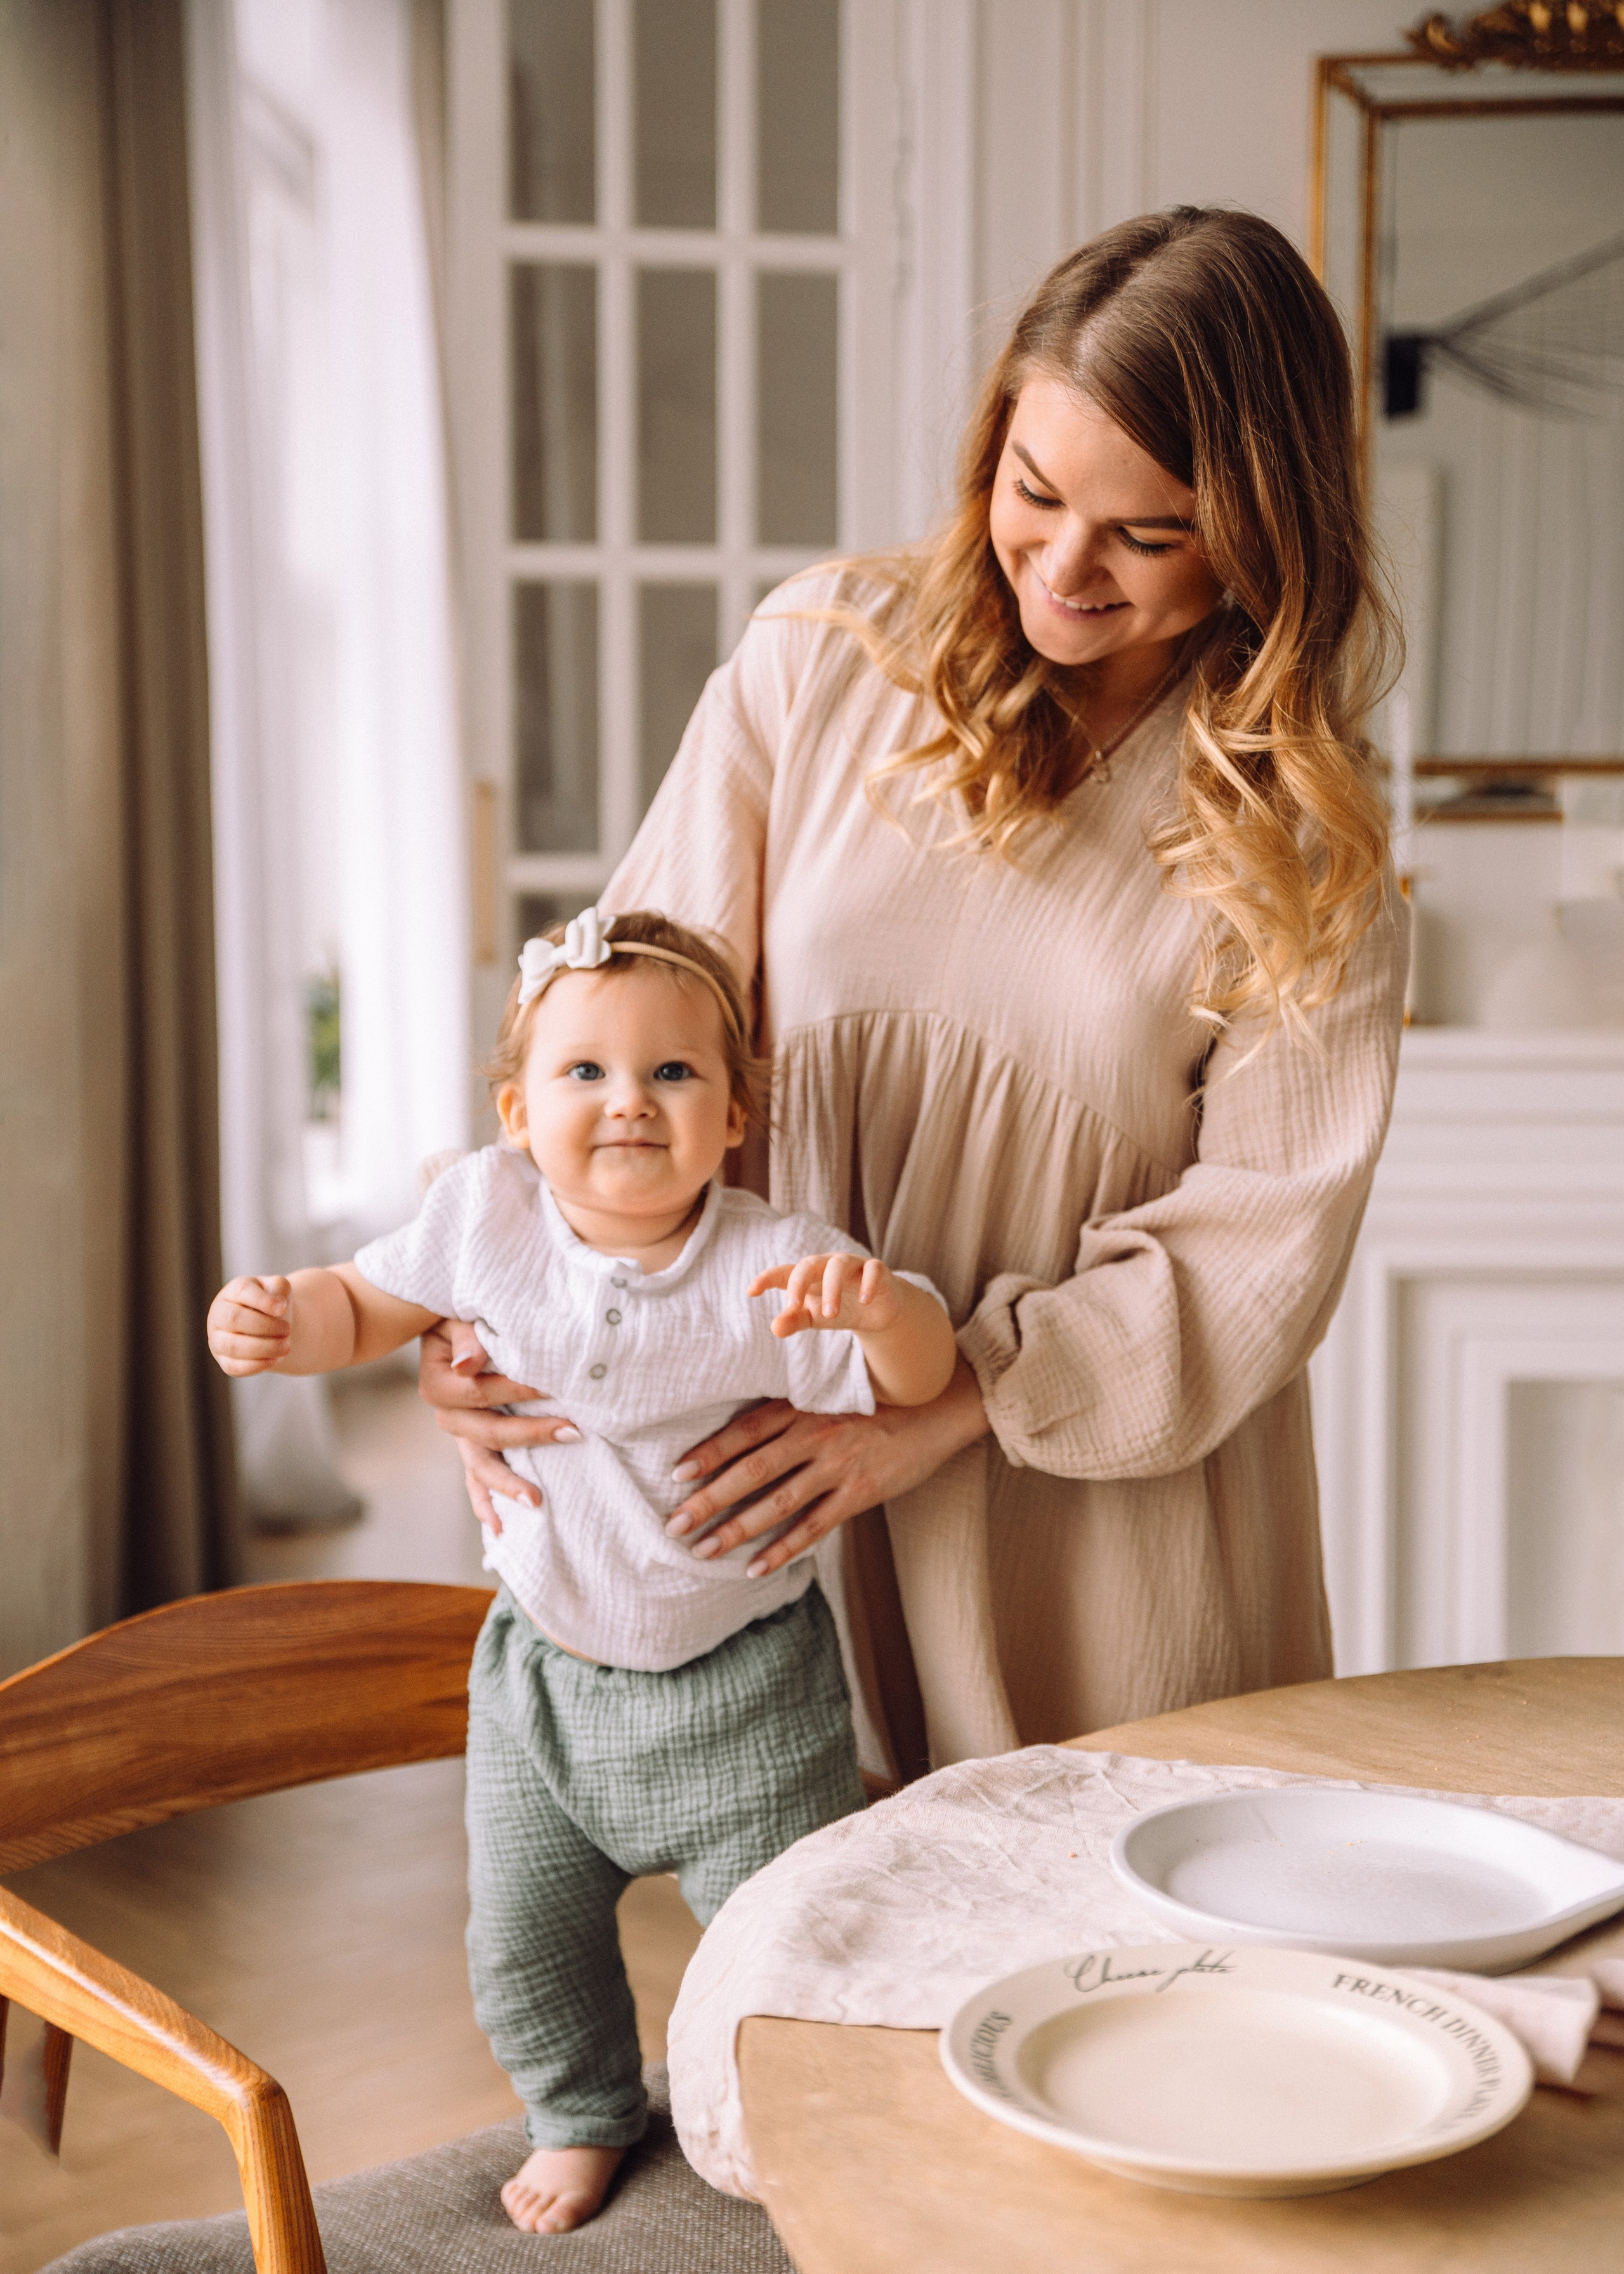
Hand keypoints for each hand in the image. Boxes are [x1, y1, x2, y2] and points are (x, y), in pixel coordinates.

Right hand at [208, 1275, 292, 1376]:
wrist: (270, 1326)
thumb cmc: (271, 1304)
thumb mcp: (278, 1289)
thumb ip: (280, 1287)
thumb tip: (279, 1304)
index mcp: (233, 1292)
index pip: (242, 1291)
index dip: (263, 1300)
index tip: (283, 1308)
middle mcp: (219, 1314)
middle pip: (234, 1319)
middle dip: (265, 1326)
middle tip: (287, 1329)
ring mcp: (218, 1339)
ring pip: (233, 1346)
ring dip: (263, 1348)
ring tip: (286, 1347)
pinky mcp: (224, 1361)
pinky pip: (234, 1367)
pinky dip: (256, 1365)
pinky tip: (274, 1360)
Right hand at [418, 1319, 580, 1534]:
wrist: (447, 1325)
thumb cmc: (458, 1316)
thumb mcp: (459, 1317)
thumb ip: (467, 1338)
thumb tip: (467, 1364)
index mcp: (438, 1384)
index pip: (481, 1392)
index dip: (518, 1389)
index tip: (555, 1386)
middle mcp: (446, 1415)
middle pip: (486, 1433)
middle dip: (530, 1436)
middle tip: (572, 1432)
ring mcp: (460, 1435)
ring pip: (480, 1467)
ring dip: (507, 1485)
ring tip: (535, 1502)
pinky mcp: (472, 1445)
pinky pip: (476, 1479)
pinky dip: (487, 1502)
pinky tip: (501, 1528)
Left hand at [663, 1356, 989, 1576]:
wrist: (937, 1409)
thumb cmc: (876, 1401)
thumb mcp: (829, 1395)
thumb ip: (790, 1412)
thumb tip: (742, 1436)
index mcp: (803, 1407)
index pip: (745, 1431)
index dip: (709, 1452)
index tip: (676, 1473)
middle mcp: (816, 1434)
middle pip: (751, 1470)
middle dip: (709, 1499)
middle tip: (674, 1523)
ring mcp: (838, 1466)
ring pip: (777, 1502)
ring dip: (736, 1529)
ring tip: (704, 1549)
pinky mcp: (860, 1493)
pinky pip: (815, 1526)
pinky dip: (784, 1549)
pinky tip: (756, 1566)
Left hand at [750, 1253, 900, 1336]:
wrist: (876, 1312)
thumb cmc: (837, 1309)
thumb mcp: (813, 1317)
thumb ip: (793, 1320)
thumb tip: (774, 1328)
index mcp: (809, 1275)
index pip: (784, 1272)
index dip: (766, 1278)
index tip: (751, 1291)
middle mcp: (828, 1265)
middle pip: (809, 1263)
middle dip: (799, 1283)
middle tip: (793, 1307)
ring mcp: (853, 1265)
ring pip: (839, 1265)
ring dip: (832, 1288)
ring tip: (830, 1315)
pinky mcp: (878, 1271)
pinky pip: (873, 1269)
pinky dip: (868, 1283)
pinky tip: (864, 1301)